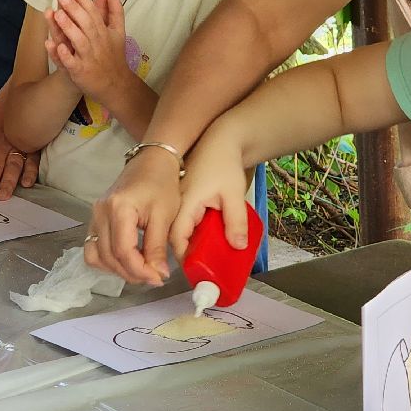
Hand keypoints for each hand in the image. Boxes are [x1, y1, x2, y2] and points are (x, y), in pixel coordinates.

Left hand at [47, 0, 128, 100]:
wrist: (116, 85)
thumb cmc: (114, 56)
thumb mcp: (118, 32)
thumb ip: (115, 11)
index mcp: (104, 32)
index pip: (93, 12)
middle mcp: (97, 42)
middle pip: (85, 23)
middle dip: (74, 8)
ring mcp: (89, 57)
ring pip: (78, 41)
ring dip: (68, 28)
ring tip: (56, 14)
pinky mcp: (81, 72)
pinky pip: (71, 63)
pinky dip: (64, 55)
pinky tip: (57, 46)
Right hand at [87, 145, 182, 284]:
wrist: (152, 161)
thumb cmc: (162, 184)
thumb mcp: (164, 215)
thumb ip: (157, 247)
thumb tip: (158, 276)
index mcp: (119, 209)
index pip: (123, 251)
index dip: (140, 270)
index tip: (158, 278)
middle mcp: (100, 213)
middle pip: (109, 257)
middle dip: (132, 273)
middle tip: (154, 277)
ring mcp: (94, 215)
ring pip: (97, 256)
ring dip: (118, 270)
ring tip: (141, 271)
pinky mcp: (95, 218)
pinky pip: (93, 247)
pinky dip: (108, 260)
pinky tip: (127, 261)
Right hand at [169, 123, 251, 258]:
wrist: (220, 139)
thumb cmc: (224, 162)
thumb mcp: (233, 194)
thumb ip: (236, 221)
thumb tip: (237, 247)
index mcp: (183, 204)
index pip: (177, 239)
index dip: (186, 258)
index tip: (199, 271)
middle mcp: (174, 205)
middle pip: (173, 239)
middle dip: (188, 255)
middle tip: (206, 269)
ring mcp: (176, 203)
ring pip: (176, 232)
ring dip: (190, 245)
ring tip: (208, 257)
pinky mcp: (181, 201)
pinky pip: (182, 224)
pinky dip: (193, 234)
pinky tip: (207, 239)